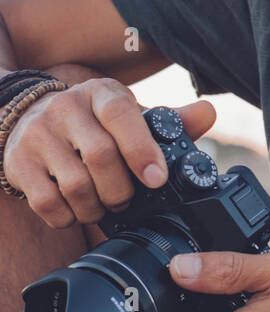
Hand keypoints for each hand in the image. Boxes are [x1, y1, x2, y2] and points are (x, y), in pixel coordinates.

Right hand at [4, 78, 215, 227]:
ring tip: (104, 205)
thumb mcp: (128, 115)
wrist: (29, 119)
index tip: (156, 178)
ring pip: (76, 186)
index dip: (141, 150)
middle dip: (122, 190)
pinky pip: (50, 204)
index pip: (120, 115)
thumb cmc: (92, 123)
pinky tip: (77, 209)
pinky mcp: (19, 164)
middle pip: (101, 157)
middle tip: (127, 199)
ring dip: (98, 207)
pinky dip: (70, 217)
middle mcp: (65, 108)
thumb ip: (169, 120)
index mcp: (100, 93)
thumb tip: (208, 113)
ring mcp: (38, 136)